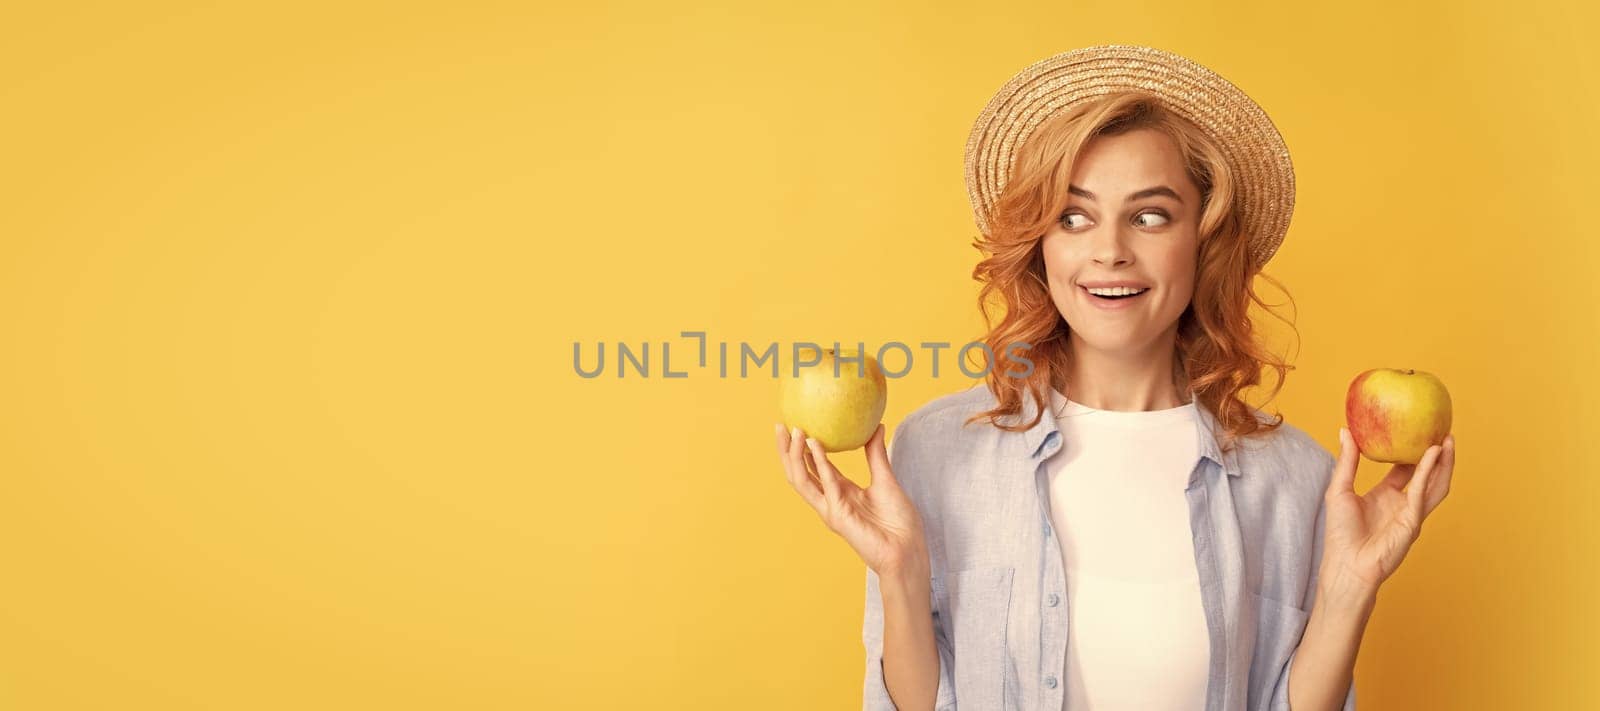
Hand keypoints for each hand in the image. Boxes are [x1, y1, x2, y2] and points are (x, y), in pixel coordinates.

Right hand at [774, 423, 928, 575]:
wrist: (908, 551)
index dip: (803, 447)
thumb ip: (877, 454)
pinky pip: (826, 484)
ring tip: (793, 431)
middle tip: (780, 426)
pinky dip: (819, 463)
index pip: (813, 467)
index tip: (796, 424)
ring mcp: (831, 509)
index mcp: (840, 492)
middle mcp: (830, 500)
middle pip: (799, 473)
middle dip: (786, 451)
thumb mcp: (886, 479)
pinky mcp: (838, 515)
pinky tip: (814, 444)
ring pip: (802, 481)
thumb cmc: (899, 522)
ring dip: (794, 455)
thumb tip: (877, 426)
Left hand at [1321, 426, 1455, 594]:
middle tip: (1440, 430)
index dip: (1412, 452)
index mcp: (1385, 496)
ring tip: (1447, 439)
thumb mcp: (1339, 489)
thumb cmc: (1340, 532)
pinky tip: (1432, 454)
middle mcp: (1401, 504)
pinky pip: (1422, 491)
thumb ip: (1347, 461)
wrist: (1346, 565)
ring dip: (1444, 462)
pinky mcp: (1413, 521)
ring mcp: (1411, 513)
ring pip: (1435, 484)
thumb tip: (1345, 429)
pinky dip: (1428, 471)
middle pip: (1426, 475)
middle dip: (1436, 455)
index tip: (1416, 431)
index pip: (1404, 470)